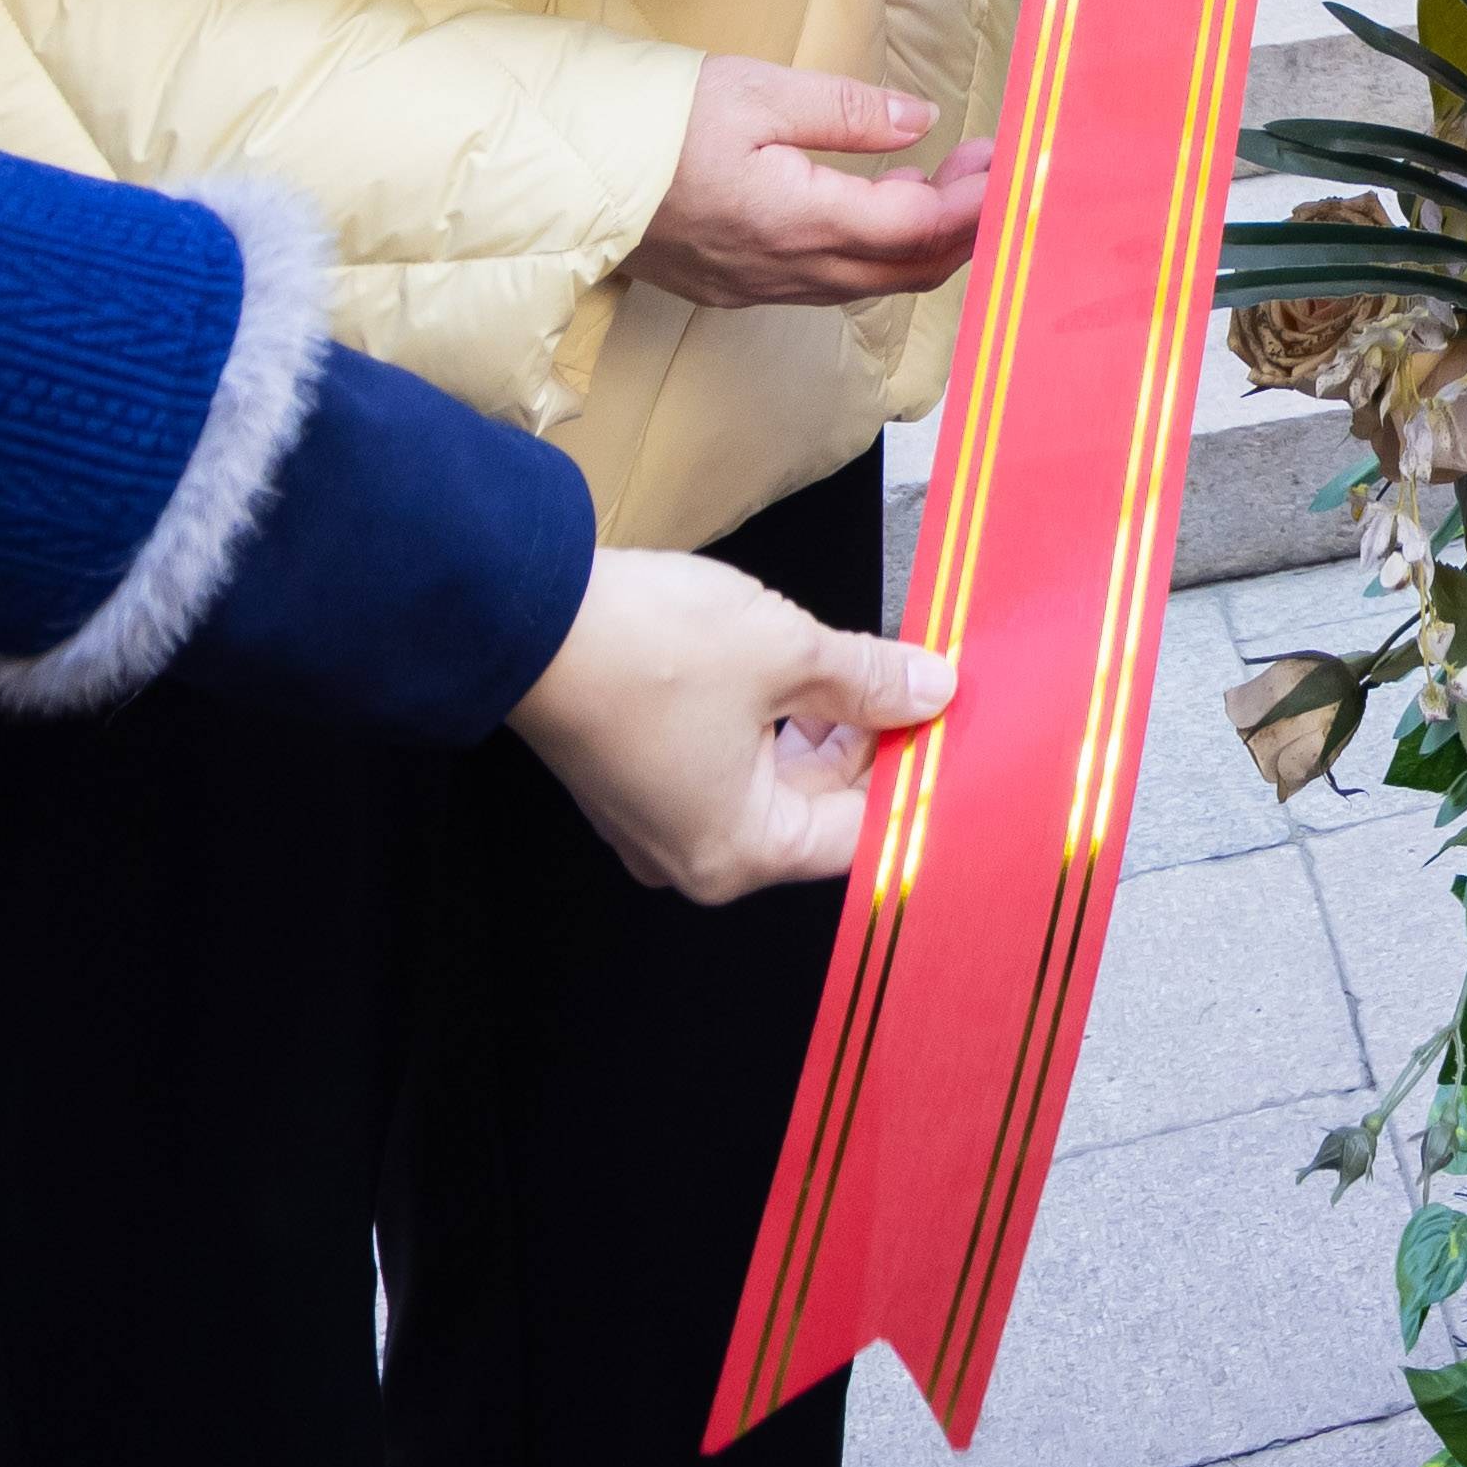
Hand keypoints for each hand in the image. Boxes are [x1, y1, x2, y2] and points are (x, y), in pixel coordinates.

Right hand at [505, 545, 955, 903]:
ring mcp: (657, 820)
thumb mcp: (784, 652)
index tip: (944, 722)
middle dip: (863, 741)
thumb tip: (932, 690)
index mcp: (737, 852)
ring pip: (771, 782)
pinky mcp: (635, 777)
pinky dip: (766, 722)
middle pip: (815, 811)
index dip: (909, 772)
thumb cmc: (648, 647)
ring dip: (816, 725)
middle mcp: (695, 855)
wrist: (522, 610)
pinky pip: (725, 763)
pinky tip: (789, 667)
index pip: (860, 833)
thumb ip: (867, 679)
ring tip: (849, 661)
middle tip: (906, 677)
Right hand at [634, 51, 997, 306]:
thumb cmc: (655, 122)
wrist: (563, 172)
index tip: (1010, 165)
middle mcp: (789, 272)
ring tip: (943, 177)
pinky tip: (876, 202)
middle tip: (989, 169)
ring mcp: (763, 288)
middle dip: (965, 227)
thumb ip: (848, 112)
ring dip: (921, 240)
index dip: (976, 201)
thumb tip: (919, 124)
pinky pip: (831, 282)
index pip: (919, 227)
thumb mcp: (757, 90)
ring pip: (873, 281)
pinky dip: (874, 249)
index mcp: (799, 222)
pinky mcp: (740, 287)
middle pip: (909, 271)